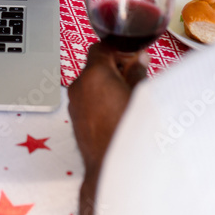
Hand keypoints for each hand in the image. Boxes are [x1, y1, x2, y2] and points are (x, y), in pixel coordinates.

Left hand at [68, 44, 147, 173]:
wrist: (111, 166)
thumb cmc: (128, 133)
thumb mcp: (140, 96)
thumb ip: (137, 73)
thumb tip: (139, 60)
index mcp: (95, 74)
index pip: (102, 47)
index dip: (120, 50)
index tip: (134, 57)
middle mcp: (80, 86)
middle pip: (95, 65)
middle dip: (115, 67)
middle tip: (135, 76)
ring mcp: (74, 102)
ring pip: (90, 83)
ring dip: (107, 84)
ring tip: (128, 96)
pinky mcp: (75, 118)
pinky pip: (86, 99)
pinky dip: (99, 98)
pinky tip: (117, 111)